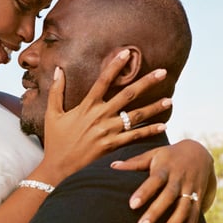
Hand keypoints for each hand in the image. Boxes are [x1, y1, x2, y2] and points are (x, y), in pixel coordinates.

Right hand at [38, 50, 171, 184]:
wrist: (58, 169)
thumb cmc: (55, 141)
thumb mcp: (52, 114)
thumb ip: (56, 91)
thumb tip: (58, 69)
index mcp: (86, 106)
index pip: (103, 80)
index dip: (115, 65)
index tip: (127, 53)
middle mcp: (100, 116)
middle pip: (127, 94)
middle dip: (146, 82)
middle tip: (162, 71)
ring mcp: (108, 132)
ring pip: (136, 116)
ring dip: (154, 107)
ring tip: (170, 100)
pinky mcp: (112, 146)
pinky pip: (135, 137)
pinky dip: (150, 131)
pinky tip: (163, 125)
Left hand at [111, 139, 215, 222]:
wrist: (200, 152)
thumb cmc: (169, 155)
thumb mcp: (153, 154)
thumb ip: (134, 162)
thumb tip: (112, 166)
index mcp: (165, 167)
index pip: (154, 180)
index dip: (144, 192)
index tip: (132, 205)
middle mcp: (179, 179)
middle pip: (168, 197)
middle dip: (156, 212)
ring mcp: (190, 189)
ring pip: (183, 209)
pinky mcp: (199, 198)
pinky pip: (195, 217)